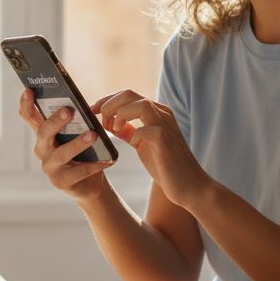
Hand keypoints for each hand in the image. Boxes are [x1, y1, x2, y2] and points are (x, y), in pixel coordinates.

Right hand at [18, 90, 110, 200]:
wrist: (91, 183)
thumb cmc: (85, 152)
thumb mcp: (79, 133)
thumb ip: (77, 121)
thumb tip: (82, 106)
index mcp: (44, 133)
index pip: (29, 116)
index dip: (26, 103)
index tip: (29, 90)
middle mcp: (42, 149)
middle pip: (43, 132)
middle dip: (55, 121)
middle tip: (69, 110)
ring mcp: (49, 167)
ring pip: (61, 154)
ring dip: (77, 144)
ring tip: (93, 135)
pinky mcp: (60, 182)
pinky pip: (77, 173)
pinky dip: (93, 166)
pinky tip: (106, 161)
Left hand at [94, 90, 210, 208]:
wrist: (188, 186)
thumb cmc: (165, 165)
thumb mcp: (142, 144)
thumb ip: (128, 131)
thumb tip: (110, 123)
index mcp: (155, 112)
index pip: (127, 95)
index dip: (106, 100)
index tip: (91, 111)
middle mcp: (162, 113)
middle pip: (129, 94)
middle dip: (108, 105)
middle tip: (99, 121)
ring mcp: (166, 125)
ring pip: (139, 104)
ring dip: (119, 115)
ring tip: (112, 130)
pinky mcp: (166, 141)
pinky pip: (146, 128)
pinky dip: (134, 134)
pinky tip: (133, 144)